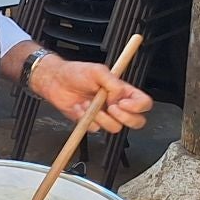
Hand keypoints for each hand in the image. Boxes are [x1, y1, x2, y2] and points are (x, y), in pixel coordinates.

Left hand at [28, 55, 151, 133]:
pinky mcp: (92, 123)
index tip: (122, 103)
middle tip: (111, 108)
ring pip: (115, 127)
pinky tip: (80, 108)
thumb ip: (112, 83)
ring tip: (89, 103)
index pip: (143, 103)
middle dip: (125, 118)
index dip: (138, 107)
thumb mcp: (97, 71)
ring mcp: (105, 115)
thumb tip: (119, 95)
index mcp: (123, 91)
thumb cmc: (76, 73)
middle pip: (136, 121)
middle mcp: (117, 104)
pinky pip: (96, 129)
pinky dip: (86, 119)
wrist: (56, 82)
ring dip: (101, 117)